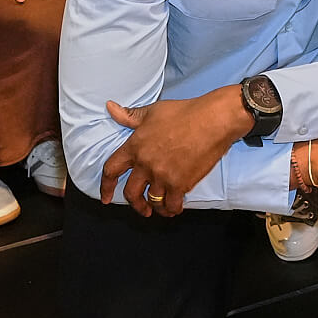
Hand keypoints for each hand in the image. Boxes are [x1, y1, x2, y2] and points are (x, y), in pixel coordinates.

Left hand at [100, 87, 248, 214]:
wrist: (212, 120)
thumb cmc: (184, 112)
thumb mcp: (153, 111)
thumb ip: (130, 115)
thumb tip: (110, 108)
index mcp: (135, 146)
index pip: (111, 170)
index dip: (105, 186)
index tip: (105, 197)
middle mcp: (145, 164)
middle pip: (130, 193)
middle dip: (135, 203)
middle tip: (141, 207)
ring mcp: (162, 176)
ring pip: (152, 201)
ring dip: (155, 207)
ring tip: (159, 208)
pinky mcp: (180, 184)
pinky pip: (171, 205)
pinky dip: (172, 209)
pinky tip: (174, 207)